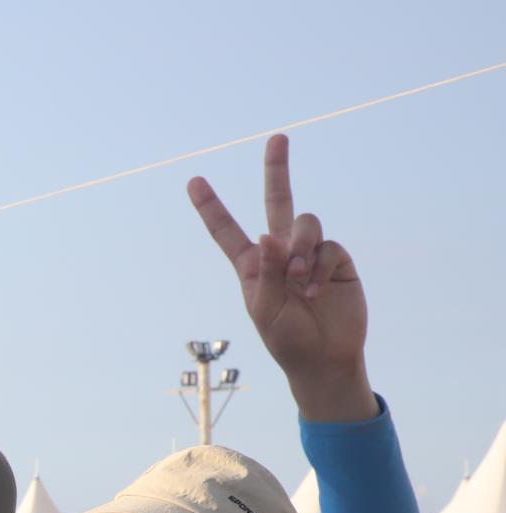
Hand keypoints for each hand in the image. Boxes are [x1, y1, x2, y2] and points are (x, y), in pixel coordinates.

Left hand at [189, 134, 377, 422]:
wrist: (324, 358)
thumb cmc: (286, 339)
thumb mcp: (265, 309)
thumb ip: (267, 272)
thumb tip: (268, 235)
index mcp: (252, 265)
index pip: (227, 231)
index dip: (211, 207)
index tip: (194, 181)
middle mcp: (279, 252)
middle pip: (277, 202)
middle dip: (277, 169)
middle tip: (278, 138)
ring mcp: (309, 252)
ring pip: (304, 223)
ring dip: (299, 247)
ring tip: (297, 278)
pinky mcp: (335, 259)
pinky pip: (326, 245)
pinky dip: (318, 266)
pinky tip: (314, 290)